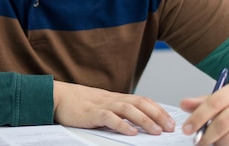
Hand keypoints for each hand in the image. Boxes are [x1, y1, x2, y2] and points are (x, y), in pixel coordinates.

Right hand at [52, 80, 175, 134]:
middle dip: (158, 115)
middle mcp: (112, 99)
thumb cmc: (79, 103)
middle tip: (170, 127)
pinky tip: (131, 132)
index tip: (170, 121)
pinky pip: (109, 118)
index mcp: (116, 98)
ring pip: (128, 109)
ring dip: (145, 120)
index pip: (143, 100)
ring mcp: (102, 105)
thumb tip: (135, 121)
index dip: (158, 110)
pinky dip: (122, 125)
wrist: (58, 96)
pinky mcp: (91, 113)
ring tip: (156, 131)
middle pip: (140, 103)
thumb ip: (117, 110)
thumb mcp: (102, 104)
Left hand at [180, 83, 228, 145]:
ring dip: (218, 143)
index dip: (198, 117)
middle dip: (207, 135)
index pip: (213, 103)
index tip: (187, 128)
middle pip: (223, 122)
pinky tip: (226, 142)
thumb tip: (183, 104)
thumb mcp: (219, 97)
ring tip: (212, 141)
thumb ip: (201, 102)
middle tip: (198, 141)